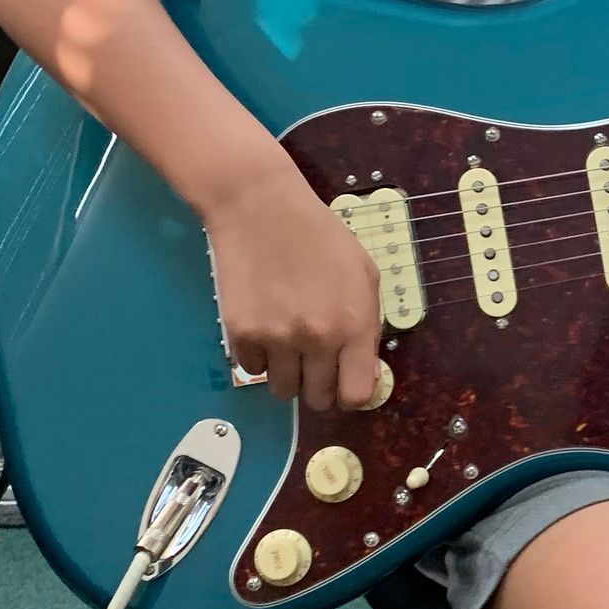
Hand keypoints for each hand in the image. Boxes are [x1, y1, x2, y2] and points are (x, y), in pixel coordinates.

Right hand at [206, 160, 381, 409]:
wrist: (260, 209)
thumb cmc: (321, 237)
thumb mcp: (363, 274)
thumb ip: (368, 325)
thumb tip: (364, 372)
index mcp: (353, 325)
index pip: (355, 395)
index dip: (350, 394)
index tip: (343, 382)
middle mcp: (316, 339)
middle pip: (317, 399)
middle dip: (318, 386)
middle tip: (313, 362)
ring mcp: (276, 339)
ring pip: (282, 391)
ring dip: (287, 374)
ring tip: (287, 344)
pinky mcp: (241, 334)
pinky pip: (252, 369)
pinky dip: (258, 357)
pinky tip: (264, 327)